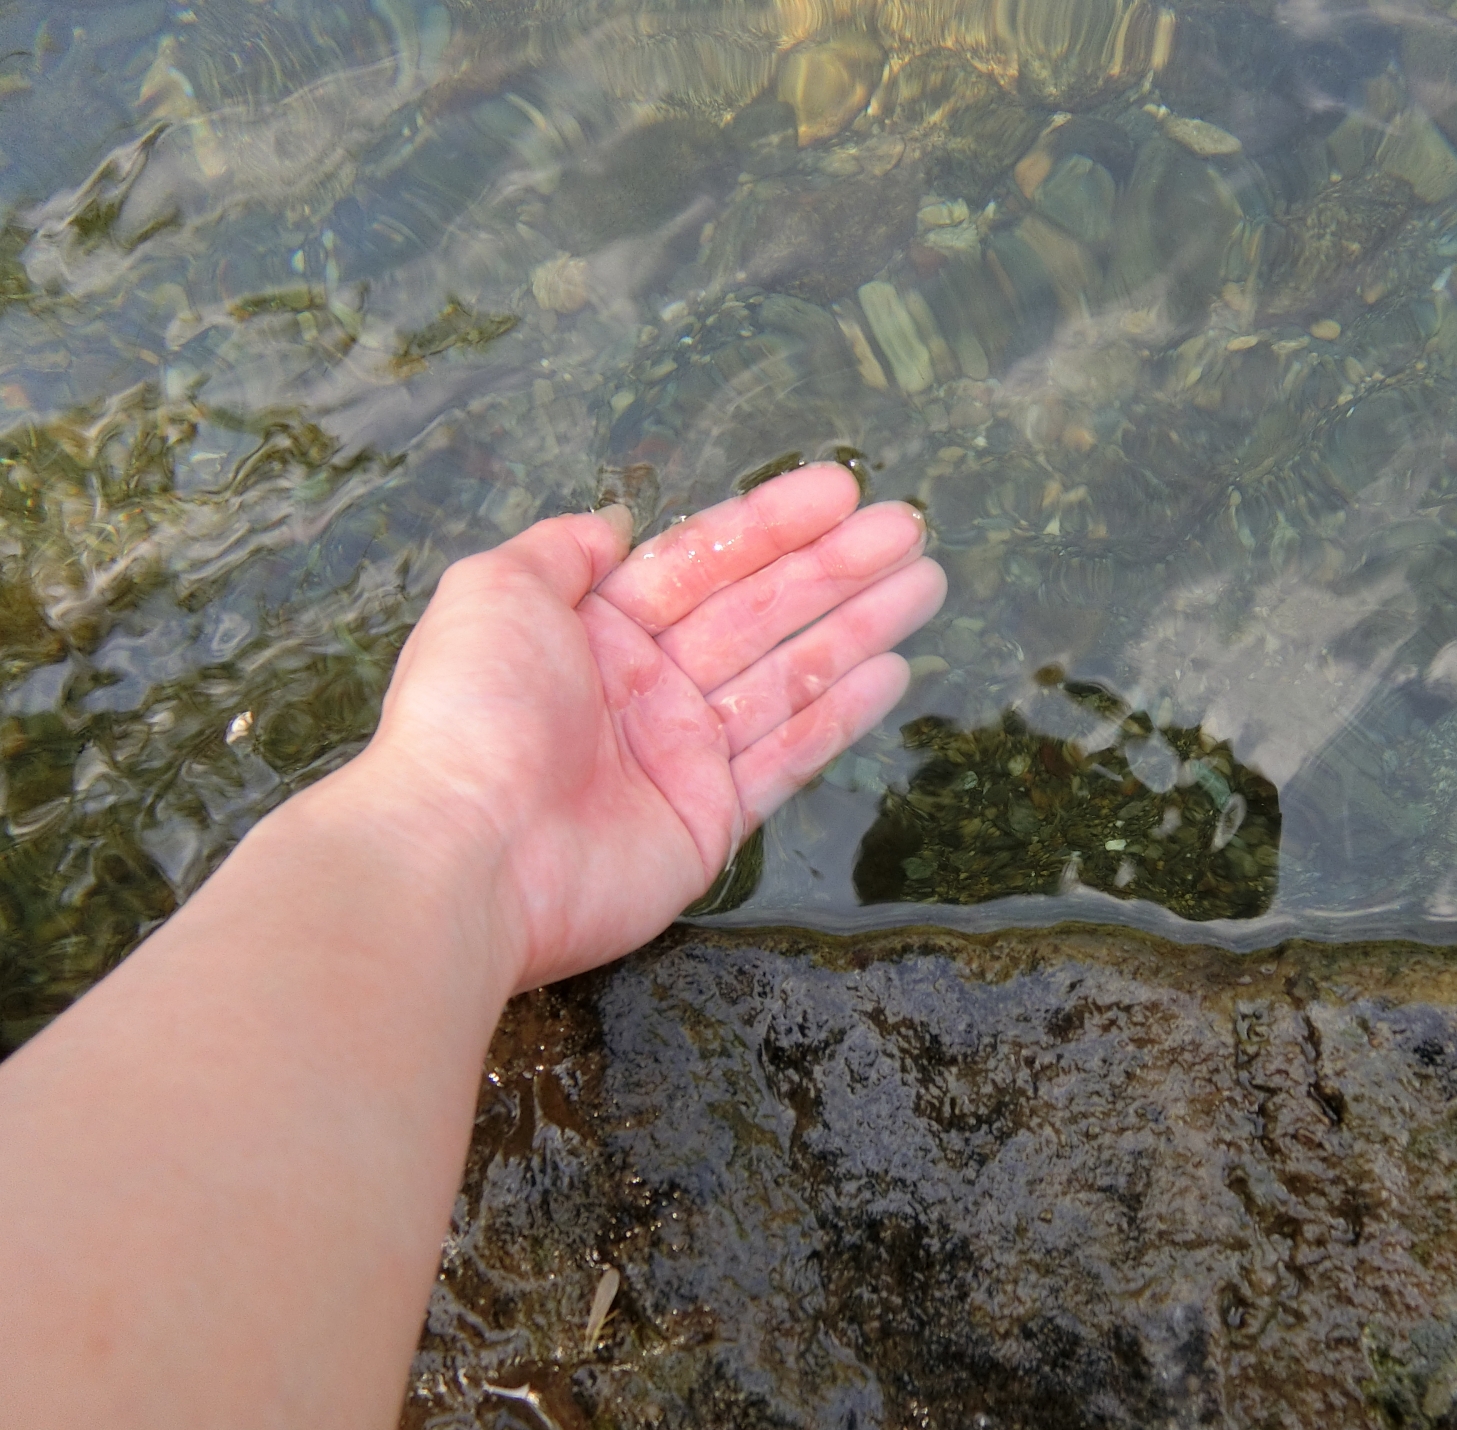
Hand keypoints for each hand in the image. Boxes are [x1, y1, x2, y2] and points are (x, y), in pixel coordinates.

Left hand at [349, 462, 945, 991]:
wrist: (468, 852)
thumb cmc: (475, 709)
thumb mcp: (494, 592)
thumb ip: (559, 551)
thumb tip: (612, 524)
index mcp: (595, 628)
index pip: (703, 560)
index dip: (773, 523)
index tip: (841, 489)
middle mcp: (645, 686)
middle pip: (760, 610)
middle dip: (836, 567)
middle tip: (909, 529)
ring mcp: (683, 754)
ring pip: (789, 674)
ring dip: (858, 627)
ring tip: (926, 582)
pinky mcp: (711, 820)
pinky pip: (788, 755)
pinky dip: (840, 714)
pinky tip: (892, 671)